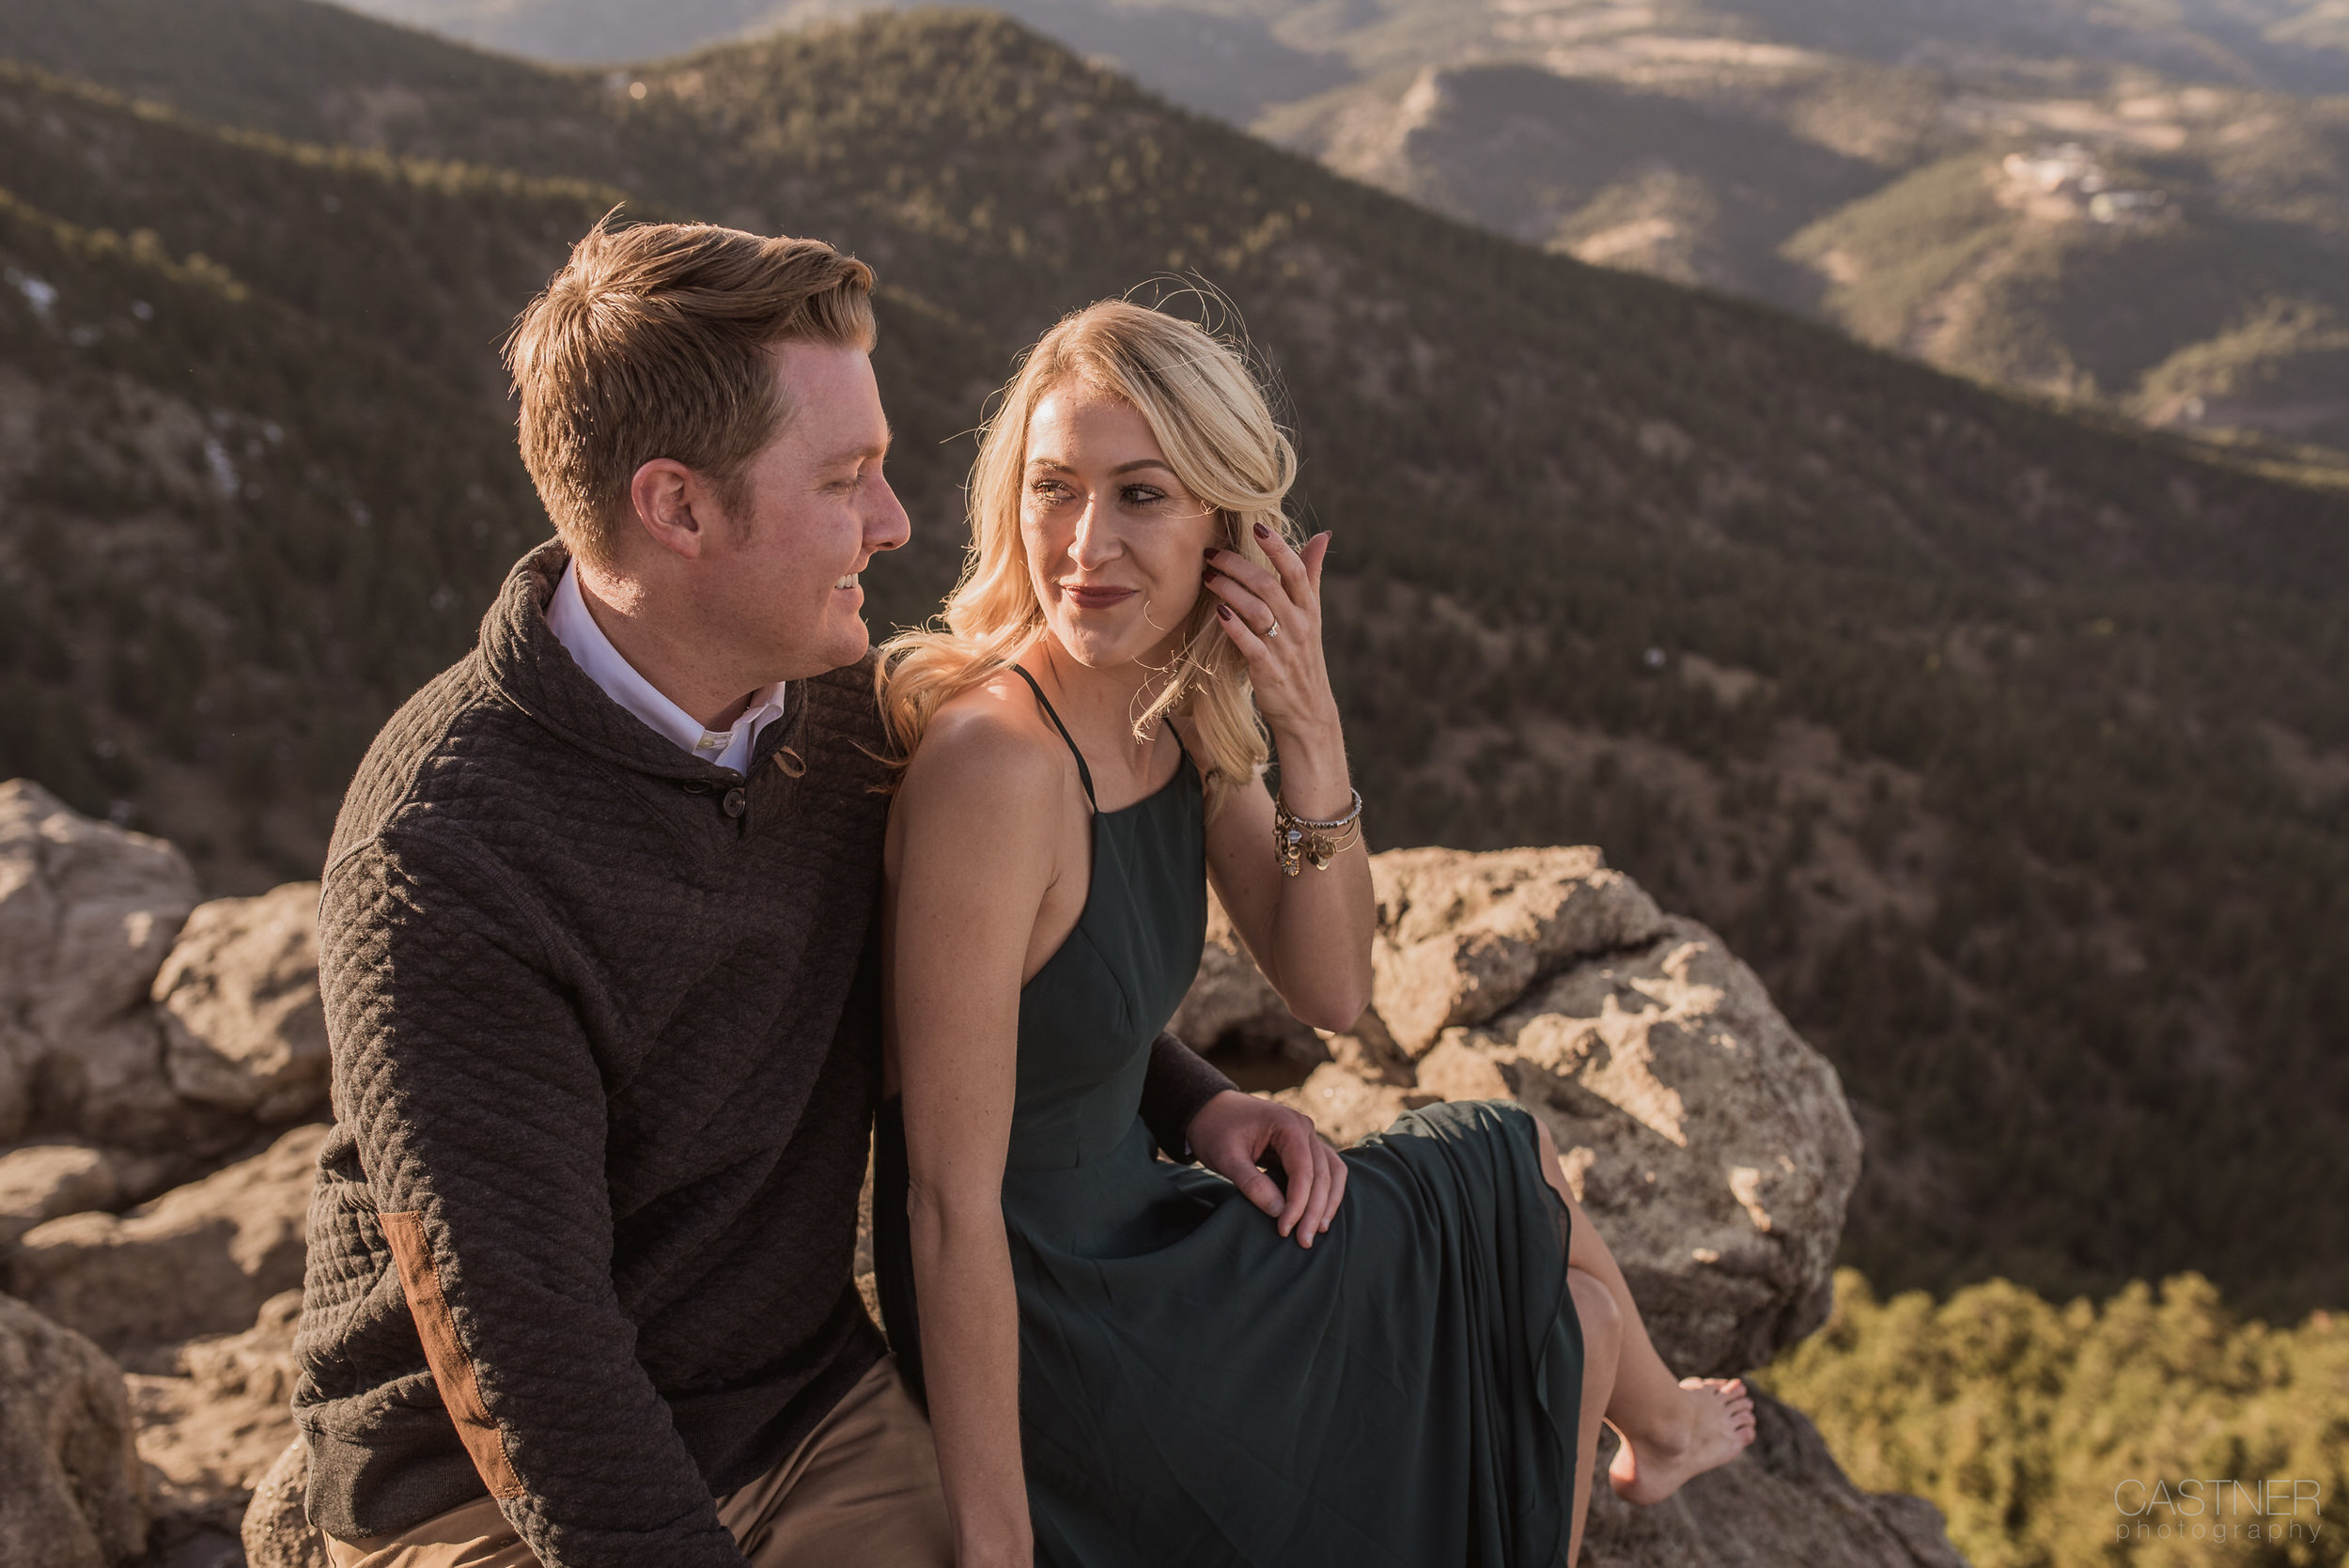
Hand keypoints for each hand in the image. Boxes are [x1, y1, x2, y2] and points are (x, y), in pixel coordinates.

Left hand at [1187, 1089, 1347, 1247]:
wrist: (1209, 1109)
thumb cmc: (1215, 1129)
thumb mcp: (1226, 1157)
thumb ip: (1252, 1183)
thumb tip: (1279, 1212)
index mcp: (1288, 1125)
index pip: (1304, 1171)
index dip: (1298, 1204)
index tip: (1284, 1229)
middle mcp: (1304, 1128)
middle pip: (1322, 1174)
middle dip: (1314, 1210)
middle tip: (1303, 1241)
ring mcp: (1307, 1137)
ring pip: (1332, 1172)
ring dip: (1328, 1202)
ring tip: (1317, 1231)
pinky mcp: (1303, 1147)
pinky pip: (1325, 1170)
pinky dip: (1326, 1192)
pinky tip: (1319, 1214)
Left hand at [1205, 527, 1340, 760]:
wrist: (1307, 710)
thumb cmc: (1303, 655)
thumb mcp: (1313, 614)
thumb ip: (1312, 573)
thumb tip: (1323, 535)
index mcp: (1309, 608)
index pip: (1296, 570)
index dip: (1278, 547)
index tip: (1258, 526)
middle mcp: (1298, 625)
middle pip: (1268, 586)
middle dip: (1237, 565)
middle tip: (1211, 553)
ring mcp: (1283, 648)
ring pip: (1256, 610)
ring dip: (1229, 590)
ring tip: (1207, 577)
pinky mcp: (1267, 670)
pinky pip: (1249, 643)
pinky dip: (1233, 626)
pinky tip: (1218, 612)